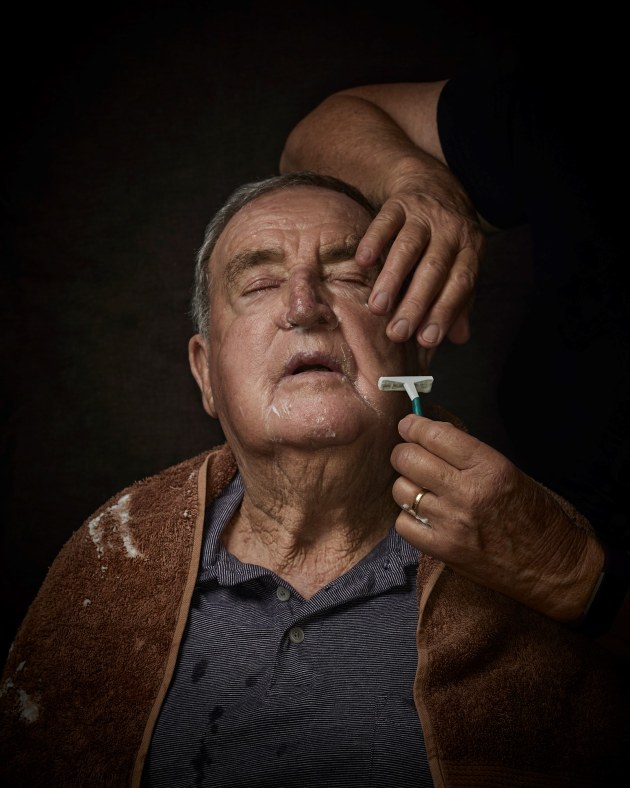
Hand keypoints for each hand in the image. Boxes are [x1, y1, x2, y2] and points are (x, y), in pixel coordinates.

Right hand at [356, 190, 485, 351]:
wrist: (433, 183)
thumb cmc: (446, 238)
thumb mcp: (459, 264)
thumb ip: (460, 301)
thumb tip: (460, 338)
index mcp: (470, 250)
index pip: (460, 283)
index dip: (444, 312)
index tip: (426, 339)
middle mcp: (450, 231)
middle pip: (433, 269)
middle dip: (415, 303)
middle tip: (397, 333)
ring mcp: (424, 215)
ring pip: (408, 247)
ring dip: (392, 279)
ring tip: (377, 308)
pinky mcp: (399, 203)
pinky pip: (386, 222)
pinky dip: (374, 241)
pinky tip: (362, 262)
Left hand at [390, 415, 603, 620]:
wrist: (554, 566)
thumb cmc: (535, 515)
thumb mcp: (508, 470)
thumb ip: (468, 453)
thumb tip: (431, 432)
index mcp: (488, 466)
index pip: (433, 435)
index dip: (413, 426)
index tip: (408, 425)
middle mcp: (467, 492)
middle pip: (408, 459)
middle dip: (404, 452)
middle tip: (410, 455)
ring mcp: (451, 523)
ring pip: (401, 490)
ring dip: (406, 485)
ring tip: (420, 488)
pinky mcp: (443, 550)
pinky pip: (403, 524)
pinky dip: (407, 517)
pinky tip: (422, 515)